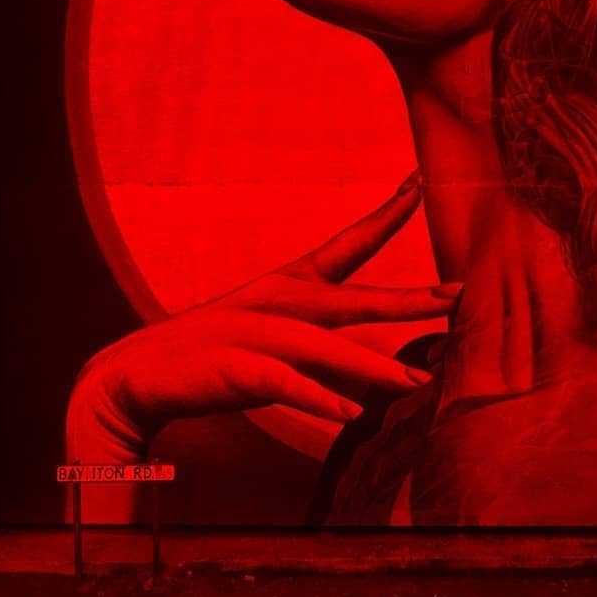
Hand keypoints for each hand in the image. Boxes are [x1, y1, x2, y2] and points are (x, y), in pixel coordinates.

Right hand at [67, 171, 457, 461]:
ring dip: (375, 369)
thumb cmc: (218, 351)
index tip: (421, 182)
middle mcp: (279, 301)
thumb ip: (325, 338)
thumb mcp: (276, 331)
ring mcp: (257, 334)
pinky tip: (351, 414)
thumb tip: (382, 363)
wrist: (138, 372)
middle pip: (355, 299)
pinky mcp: (235, 370)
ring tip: (420, 384)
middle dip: (408, 300)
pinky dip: (317, 399)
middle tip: (458, 295)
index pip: (349, 243)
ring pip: (327, 348)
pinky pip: (284, 385)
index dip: (386, 214)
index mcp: (291, 282)